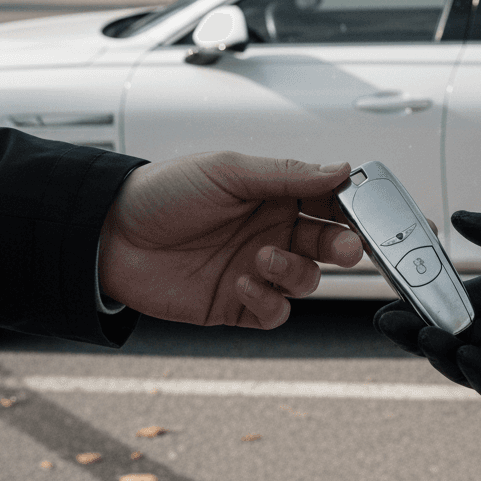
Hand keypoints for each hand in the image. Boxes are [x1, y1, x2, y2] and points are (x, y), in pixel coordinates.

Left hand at [99, 152, 361, 328]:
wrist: (109, 236)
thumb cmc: (163, 193)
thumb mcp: (228, 171)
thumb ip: (287, 174)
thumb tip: (341, 168)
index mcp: (275, 195)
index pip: (329, 201)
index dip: (355, 207)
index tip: (370, 212)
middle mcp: (273, 231)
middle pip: (330, 245)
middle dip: (344, 247)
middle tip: (343, 247)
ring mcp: (257, 269)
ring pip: (307, 280)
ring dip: (295, 271)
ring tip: (263, 256)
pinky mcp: (238, 304)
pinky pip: (275, 311)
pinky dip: (269, 300)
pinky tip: (244, 282)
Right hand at [375, 208, 480, 412]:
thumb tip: (457, 218)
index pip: (458, 301)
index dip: (424, 302)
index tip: (394, 300)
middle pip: (459, 337)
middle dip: (423, 333)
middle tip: (394, 324)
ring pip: (479, 367)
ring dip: (450, 356)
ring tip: (430, 338)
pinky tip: (472, 358)